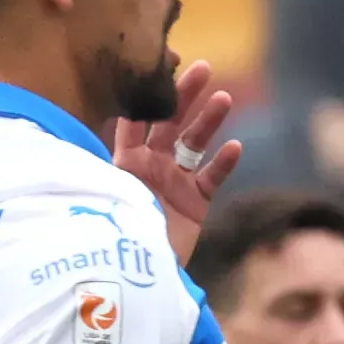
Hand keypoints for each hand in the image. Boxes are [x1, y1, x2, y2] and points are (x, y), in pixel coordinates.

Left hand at [113, 59, 241, 264]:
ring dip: (209, 122)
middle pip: (169, 124)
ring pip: (194, 145)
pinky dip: (223, 164)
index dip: (147, 94)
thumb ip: (113, 160)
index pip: (137, 120)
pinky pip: (212, 178)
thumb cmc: (114, 234)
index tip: (161, 66)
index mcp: (124, 161)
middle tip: (202, 69)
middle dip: (185, 96)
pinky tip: (235, 147)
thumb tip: (108, 122)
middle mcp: (150, 167)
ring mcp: (175, 183)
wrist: (135, 276)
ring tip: (224, 99)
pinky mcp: (195, 204)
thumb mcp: (107, 191)